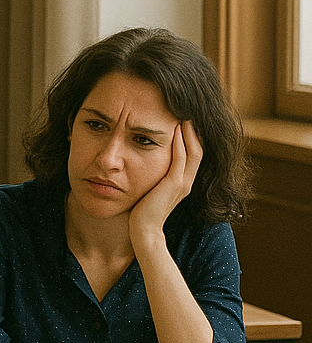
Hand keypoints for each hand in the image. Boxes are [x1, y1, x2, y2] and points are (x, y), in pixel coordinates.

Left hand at [129, 120, 202, 246]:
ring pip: (194, 152)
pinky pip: (181, 159)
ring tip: (185, 115)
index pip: (194, 154)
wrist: (143, 230)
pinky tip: (175, 130)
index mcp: (183, 182)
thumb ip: (155, 175)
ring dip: (189, 133)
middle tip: (188, 112)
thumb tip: (145, 160)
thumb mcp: (152, 187)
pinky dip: (180, 143)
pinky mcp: (174, 184)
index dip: (192, 137)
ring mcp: (183, 183)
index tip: (185, 120)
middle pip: (199, 149)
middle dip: (195, 130)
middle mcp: (187, 181)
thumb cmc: (142, 209)